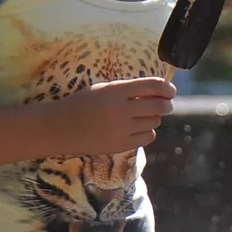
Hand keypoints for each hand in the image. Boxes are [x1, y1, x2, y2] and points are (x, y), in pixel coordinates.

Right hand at [41, 76, 176, 154]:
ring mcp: (121, 130)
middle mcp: (121, 110)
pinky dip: (147, 132)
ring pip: (154, 122)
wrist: (61, 128)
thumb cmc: (84, 104)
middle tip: (165, 104)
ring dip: (153, 118)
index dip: (167, 87)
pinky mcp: (120, 145)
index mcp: (116, 91)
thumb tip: (159, 92)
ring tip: (141, 116)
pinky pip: (148, 137)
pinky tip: (136, 128)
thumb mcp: (105, 89)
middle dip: (166, 104)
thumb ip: (130, 90)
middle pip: (159, 106)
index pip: (153, 86)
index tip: (170, 90)